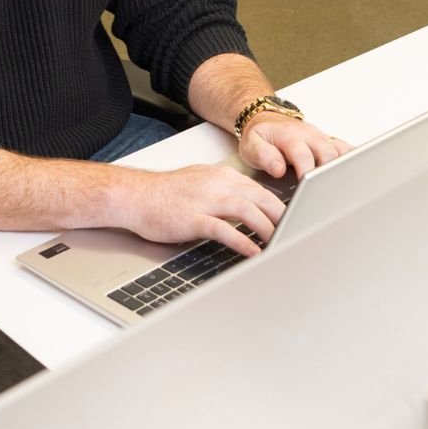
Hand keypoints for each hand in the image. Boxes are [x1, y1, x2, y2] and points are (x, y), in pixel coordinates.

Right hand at [110, 163, 286, 257]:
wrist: (134, 195)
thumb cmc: (163, 194)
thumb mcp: (199, 182)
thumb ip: (224, 191)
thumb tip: (246, 204)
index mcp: (221, 176)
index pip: (259, 190)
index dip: (278, 207)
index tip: (291, 221)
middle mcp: (217, 184)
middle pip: (261, 198)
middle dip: (281, 217)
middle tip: (293, 234)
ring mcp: (205, 200)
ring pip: (248, 211)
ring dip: (267, 229)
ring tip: (278, 244)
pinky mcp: (193, 218)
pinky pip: (225, 230)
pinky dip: (243, 241)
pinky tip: (253, 252)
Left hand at [238, 116, 352, 179]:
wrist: (267, 117)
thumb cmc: (261, 134)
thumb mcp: (251, 145)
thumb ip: (263, 156)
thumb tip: (278, 169)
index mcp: (290, 136)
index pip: (303, 154)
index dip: (307, 173)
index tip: (307, 190)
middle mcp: (310, 135)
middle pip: (329, 153)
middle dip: (329, 174)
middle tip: (324, 194)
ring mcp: (322, 138)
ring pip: (342, 151)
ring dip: (344, 168)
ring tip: (343, 188)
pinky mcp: (330, 142)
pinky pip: (347, 150)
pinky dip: (354, 161)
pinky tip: (357, 175)